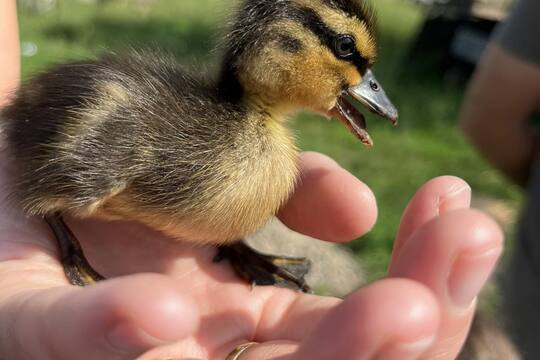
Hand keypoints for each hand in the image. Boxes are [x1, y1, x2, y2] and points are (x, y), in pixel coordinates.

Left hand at [0, 151, 501, 358]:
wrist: (31, 157)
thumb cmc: (137, 177)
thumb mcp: (234, 180)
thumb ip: (292, 192)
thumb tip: (360, 211)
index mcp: (248, 324)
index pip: (355, 329)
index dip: (424, 279)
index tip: (462, 210)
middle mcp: (206, 352)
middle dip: (416, 322)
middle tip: (471, 241)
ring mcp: (136, 354)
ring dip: (339, 356)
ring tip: (405, 308)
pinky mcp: (35, 330)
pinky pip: (76, 342)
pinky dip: (121, 334)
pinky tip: (170, 309)